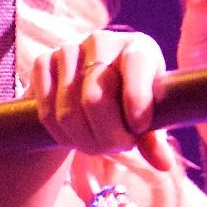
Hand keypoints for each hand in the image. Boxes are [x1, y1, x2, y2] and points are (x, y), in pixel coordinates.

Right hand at [28, 32, 181, 172]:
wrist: (88, 86)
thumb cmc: (128, 102)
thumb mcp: (146, 115)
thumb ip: (153, 138)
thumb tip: (163, 164)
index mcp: (138, 48)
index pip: (135, 66)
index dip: (136, 101)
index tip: (138, 129)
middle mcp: (102, 41)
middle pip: (94, 98)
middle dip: (106, 136)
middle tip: (116, 148)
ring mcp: (69, 49)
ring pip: (67, 111)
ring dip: (82, 141)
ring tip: (96, 145)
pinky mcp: (43, 61)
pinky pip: (46, 111)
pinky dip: (60, 135)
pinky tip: (73, 138)